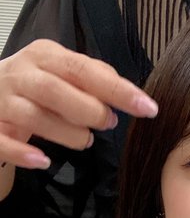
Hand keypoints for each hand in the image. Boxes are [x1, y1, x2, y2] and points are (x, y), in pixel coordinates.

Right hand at [0, 39, 158, 168]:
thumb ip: (94, 80)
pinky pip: (3, 142)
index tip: (147, 107)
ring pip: (33, 116)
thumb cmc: (36, 90)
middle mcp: (19, 74)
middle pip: (55, 90)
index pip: (83, 69)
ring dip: (66, 133)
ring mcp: (0, 101)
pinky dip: (24, 153)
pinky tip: (44, 161)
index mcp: (43, 56)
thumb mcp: (63, 76)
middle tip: (108, 123)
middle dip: (89, 110)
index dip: (117, 89)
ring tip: (85, 141)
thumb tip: (127, 94)